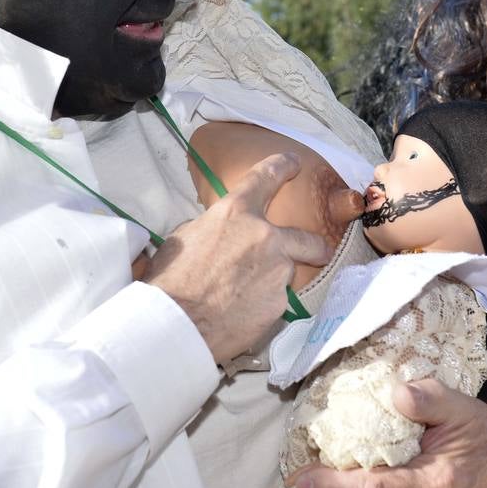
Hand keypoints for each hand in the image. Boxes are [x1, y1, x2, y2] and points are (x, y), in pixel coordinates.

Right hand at [143, 152, 330, 363]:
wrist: (177, 325)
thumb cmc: (170, 279)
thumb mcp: (183, 238)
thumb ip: (211, 228)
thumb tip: (218, 233)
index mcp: (235, 213)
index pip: (266, 178)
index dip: (282, 166)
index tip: (293, 162)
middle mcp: (265, 237)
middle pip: (306, 237)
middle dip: (315, 246)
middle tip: (316, 252)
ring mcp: (277, 273)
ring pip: (285, 274)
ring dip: (272, 281)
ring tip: (244, 297)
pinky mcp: (279, 304)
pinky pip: (275, 301)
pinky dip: (262, 306)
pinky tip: (240, 314)